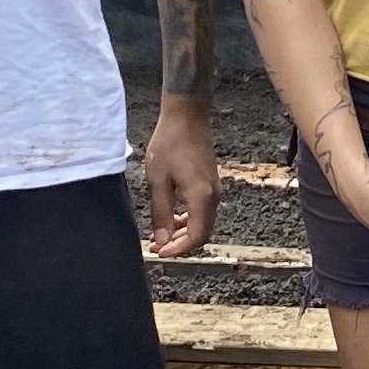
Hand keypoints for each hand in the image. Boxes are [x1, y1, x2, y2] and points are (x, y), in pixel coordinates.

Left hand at [139, 97, 215, 258]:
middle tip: (154, 246)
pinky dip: (187, 219)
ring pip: (201, 223)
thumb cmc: (170, 144)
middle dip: (178, 244)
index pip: (196, 237)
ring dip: (182, 232)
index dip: (177, 249)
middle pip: (201, 234)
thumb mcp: (158, 181)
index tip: (158, 252)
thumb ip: (161, 213)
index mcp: (201, 198)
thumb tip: (161, 240)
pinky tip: (171, 216)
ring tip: (159, 233)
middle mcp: (213, 197)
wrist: (187, 116)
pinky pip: (202, 211)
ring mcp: (214, 190)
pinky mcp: (210, 184)